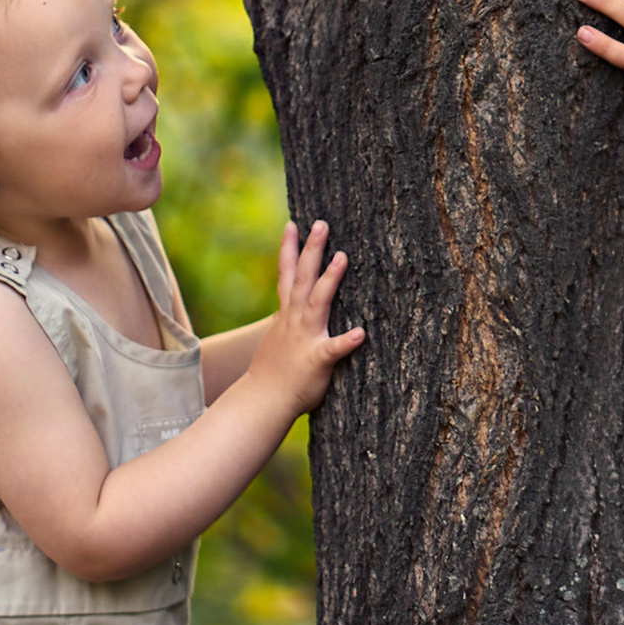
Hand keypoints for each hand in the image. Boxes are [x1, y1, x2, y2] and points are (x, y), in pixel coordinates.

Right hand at [258, 220, 365, 415]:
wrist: (262, 401)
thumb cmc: (274, 372)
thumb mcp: (279, 337)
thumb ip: (290, 320)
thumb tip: (294, 306)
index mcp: (287, 315)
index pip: (286, 275)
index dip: (289, 249)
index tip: (293, 223)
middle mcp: (295, 320)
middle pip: (302, 278)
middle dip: (311, 249)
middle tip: (321, 223)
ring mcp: (305, 338)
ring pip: (318, 302)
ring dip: (330, 279)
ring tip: (343, 257)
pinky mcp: (317, 359)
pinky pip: (332, 349)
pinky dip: (345, 340)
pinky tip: (361, 333)